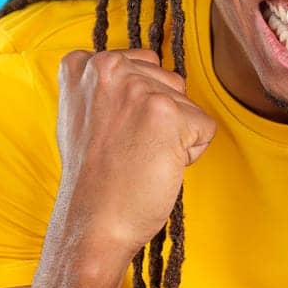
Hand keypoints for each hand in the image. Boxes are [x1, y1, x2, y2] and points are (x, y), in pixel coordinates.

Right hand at [51, 49, 217, 268]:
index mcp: (83, 64)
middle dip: (160, 118)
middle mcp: (107, 67)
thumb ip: (111, 87)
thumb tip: (149, 69)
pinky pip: (205, 129)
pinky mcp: (166, 112)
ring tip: (139, 157)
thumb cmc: (93, 178)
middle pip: (170, 82)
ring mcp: (137, 88)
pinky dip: (190, 153)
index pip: (145, 65)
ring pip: (188, 105)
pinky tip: (156, 167)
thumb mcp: (84, 115)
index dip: (139, 107)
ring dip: (175, 135)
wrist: (92, 223)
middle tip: (127, 149)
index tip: (113, 134)